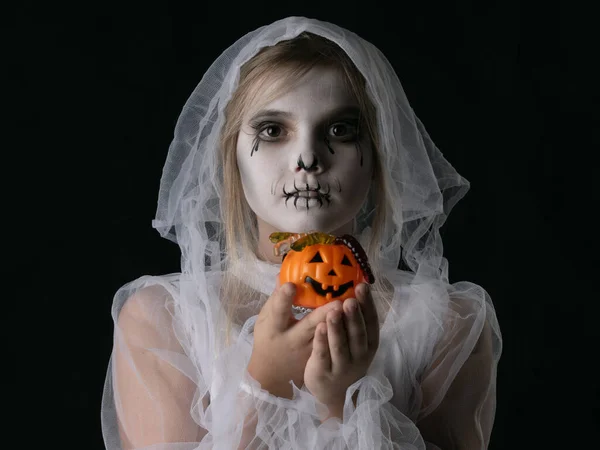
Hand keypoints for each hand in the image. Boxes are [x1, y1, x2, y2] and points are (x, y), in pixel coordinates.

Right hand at [247, 281, 342, 398]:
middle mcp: (292, 340)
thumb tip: (283, 273)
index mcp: (274, 328)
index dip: (283, 299)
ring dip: (339, 323)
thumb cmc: (268, 339)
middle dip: (324, 313)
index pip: (277, 311)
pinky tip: (356, 321)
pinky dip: (345, 333)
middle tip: (339, 301)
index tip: (291, 285)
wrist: (272, 373)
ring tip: (352, 307)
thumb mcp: (266, 319)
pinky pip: (333, 345)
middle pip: (309, 325)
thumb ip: (276, 299)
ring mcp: (307, 351)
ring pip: (326, 337)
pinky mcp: (319, 358)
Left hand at [304, 283, 378, 415]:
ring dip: (337, 327)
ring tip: (334, 310)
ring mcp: (342, 366)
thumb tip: (351, 289)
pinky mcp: (324, 373)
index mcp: (369, 344)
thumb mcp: (356, 342)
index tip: (363, 286)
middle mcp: (359, 356)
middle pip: (357, 334)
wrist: (334, 394)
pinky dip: (322, 341)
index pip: (371, 323)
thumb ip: (354, 320)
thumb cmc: (344, 359)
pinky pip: (323, 355)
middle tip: (349, 300)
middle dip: (354, 316)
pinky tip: (319, 327)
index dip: (368, 305)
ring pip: (340, 346)